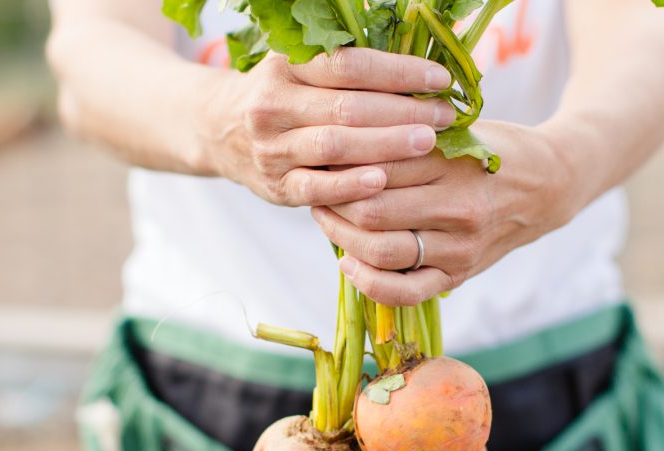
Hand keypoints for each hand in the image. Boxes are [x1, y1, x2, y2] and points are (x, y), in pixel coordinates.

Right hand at [200, 48, 457, 206]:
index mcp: (286, 66)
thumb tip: (418, 49)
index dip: (399, 70)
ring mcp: (272, 148)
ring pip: (335, 145)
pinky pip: (317, 188)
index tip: (440, 78)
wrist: (219, 131)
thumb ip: (348, 64)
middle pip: (348, 106)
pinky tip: (382, 182)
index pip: (349, 63)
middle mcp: (274, 105)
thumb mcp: (302, 68)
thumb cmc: (285, 97)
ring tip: (427, 143)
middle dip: (404, 110)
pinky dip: (350, 186)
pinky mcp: (277, 185)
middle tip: (444, 116)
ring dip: (386, 145)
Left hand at [310, 121, 569, 305]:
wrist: (549, 185)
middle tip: (317, 187)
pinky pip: (404, 293)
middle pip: (372, 211)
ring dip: (342, 237)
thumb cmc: (494, 149)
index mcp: (454, 164)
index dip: (341, 163)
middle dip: (334, 201)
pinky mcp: (459, 275)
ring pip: (381, 251)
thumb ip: (407, 136)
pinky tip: (349, 264)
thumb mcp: (458, 129)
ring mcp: (459, 248)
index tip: (322, 156)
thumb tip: (343, 142)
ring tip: (326, 219)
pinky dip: (369, 283)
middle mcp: (458, 209)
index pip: (378, 167)